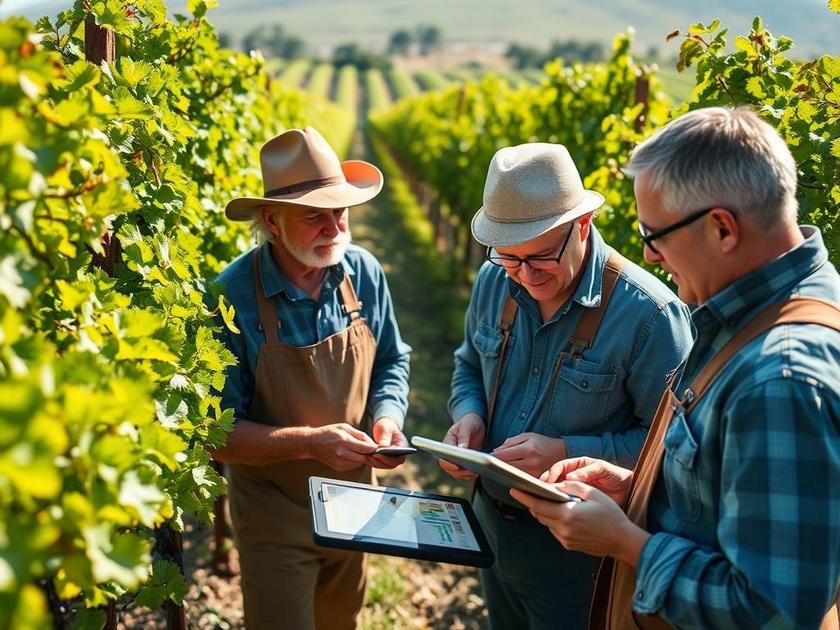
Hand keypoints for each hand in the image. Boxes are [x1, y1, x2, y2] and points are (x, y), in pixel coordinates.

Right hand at [307, 423, 377, 470]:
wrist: (312, 443)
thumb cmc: (328, 433)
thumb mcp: (345, 427)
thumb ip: (360, 435)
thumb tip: (372, 443)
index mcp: (343, 441)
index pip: (365, 448)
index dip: (375, 449)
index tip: (380, 448)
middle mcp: (341, 453)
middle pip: (364, 458)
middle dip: (372, 455)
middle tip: (376, 451)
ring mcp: (340, 462)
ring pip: (360, 463)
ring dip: (364, 458)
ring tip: (363, 451)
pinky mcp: (339, 468)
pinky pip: (354, 465)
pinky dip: (357, 460)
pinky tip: (353, 454)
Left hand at [366, 417, 408, 469]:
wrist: (384, 428)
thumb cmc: (386, 426)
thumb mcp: (386, 428)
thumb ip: (385, 436)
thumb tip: (384, 446)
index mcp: (403, 446)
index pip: (399, 456)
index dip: (389, 457)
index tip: (378, 454)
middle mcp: (399, 455)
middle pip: (392, 463)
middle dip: (381, 461)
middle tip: (370, 456)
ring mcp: (392, 459)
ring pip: (385, 465)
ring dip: (375, 462)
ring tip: (366, 457)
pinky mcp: (384, 460)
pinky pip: (379, 464)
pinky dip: (372, 462)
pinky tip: (365, 457)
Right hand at [439, 413, 484, 479]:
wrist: (474, 424)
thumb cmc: (469, 423)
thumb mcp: (466, 426)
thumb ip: (463, 437)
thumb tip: (461, 449)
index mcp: (447, 444)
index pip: (443, 458)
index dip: (448, 464)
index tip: (457, 467)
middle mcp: (450, 454)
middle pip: (450, 469)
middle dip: (460, 472)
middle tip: (472, 471)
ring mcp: (457, 459)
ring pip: (458, 473)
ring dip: (466, 475)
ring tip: (477, 472)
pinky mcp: (465, 463)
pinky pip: (466, 473)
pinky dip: (471, 474)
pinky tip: (480, 471)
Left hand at [493, 433, 565, 477]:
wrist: (562, 453)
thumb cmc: (543, 443)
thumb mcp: (527, 436)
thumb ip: (510, 442)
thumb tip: (495, 451)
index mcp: (528, 449)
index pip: (504, 455)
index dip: (493, 457)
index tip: (487, 457)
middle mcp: (531, 463)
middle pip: (506, 467)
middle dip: (497, 465)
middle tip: (491, 463)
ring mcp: (534, 473)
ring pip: (511, 474)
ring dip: (504, 471)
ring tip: (500, 467)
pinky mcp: (536, 480)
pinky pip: (520, 479)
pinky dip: (513, 476)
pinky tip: (510, 473)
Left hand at [510, 481, 649, 564]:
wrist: (623, 541)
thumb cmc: (611, 515)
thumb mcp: (592, 493)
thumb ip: (571, 487)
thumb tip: (554, 485)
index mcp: (568, 515)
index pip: (538, 505)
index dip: (524, 497)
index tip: (513, 490)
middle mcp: (563, 530)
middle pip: (540, 515)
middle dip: (533, 503)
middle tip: (529, 492)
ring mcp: (565, 540)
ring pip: (547, 523)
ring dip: (545, 512)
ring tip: (547, 501)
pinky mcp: (569, 546)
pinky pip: (555, 530)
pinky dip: (555, 520)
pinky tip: (562, 513)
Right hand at [540, 457, 632, 506]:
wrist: (627, 490)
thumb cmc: (615, 476)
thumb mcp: (602, 469)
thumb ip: (587, 471)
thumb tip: (569, 477)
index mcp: (577, 466)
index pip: (559, 467)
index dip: (551, 473)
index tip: (547, 481)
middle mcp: (572, 476)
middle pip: (553, 479)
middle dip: (545, 485)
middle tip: (538, 492)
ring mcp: (573, 489)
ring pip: (556, 492)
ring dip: (548, 496)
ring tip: (542, 501)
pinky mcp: (576, 501)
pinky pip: (563, 503)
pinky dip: (558, 506)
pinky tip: (554, 511)